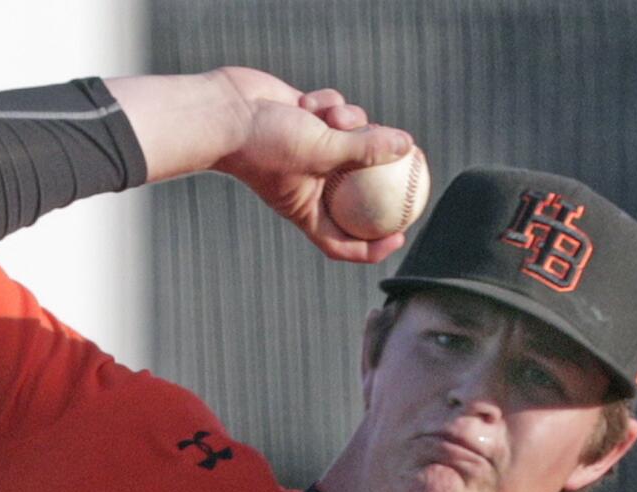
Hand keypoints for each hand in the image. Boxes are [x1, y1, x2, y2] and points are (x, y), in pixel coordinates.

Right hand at [212, 67, 415, 261]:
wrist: (224, 111)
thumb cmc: (264, 142)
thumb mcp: (321, 148)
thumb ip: (366, 148)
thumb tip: (407, 145)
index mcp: (307, 210)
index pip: (343, 241)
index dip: (373, 246)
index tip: (400, 234)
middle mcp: (310, 185)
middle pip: (357, 187)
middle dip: (379, 170)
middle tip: (411, 160)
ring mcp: (309, 152)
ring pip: (351, 138)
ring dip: (349, 121)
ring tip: (332, 115)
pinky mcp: (307, 121)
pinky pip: (335, 112)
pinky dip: (328, 104)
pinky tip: (308, 101)